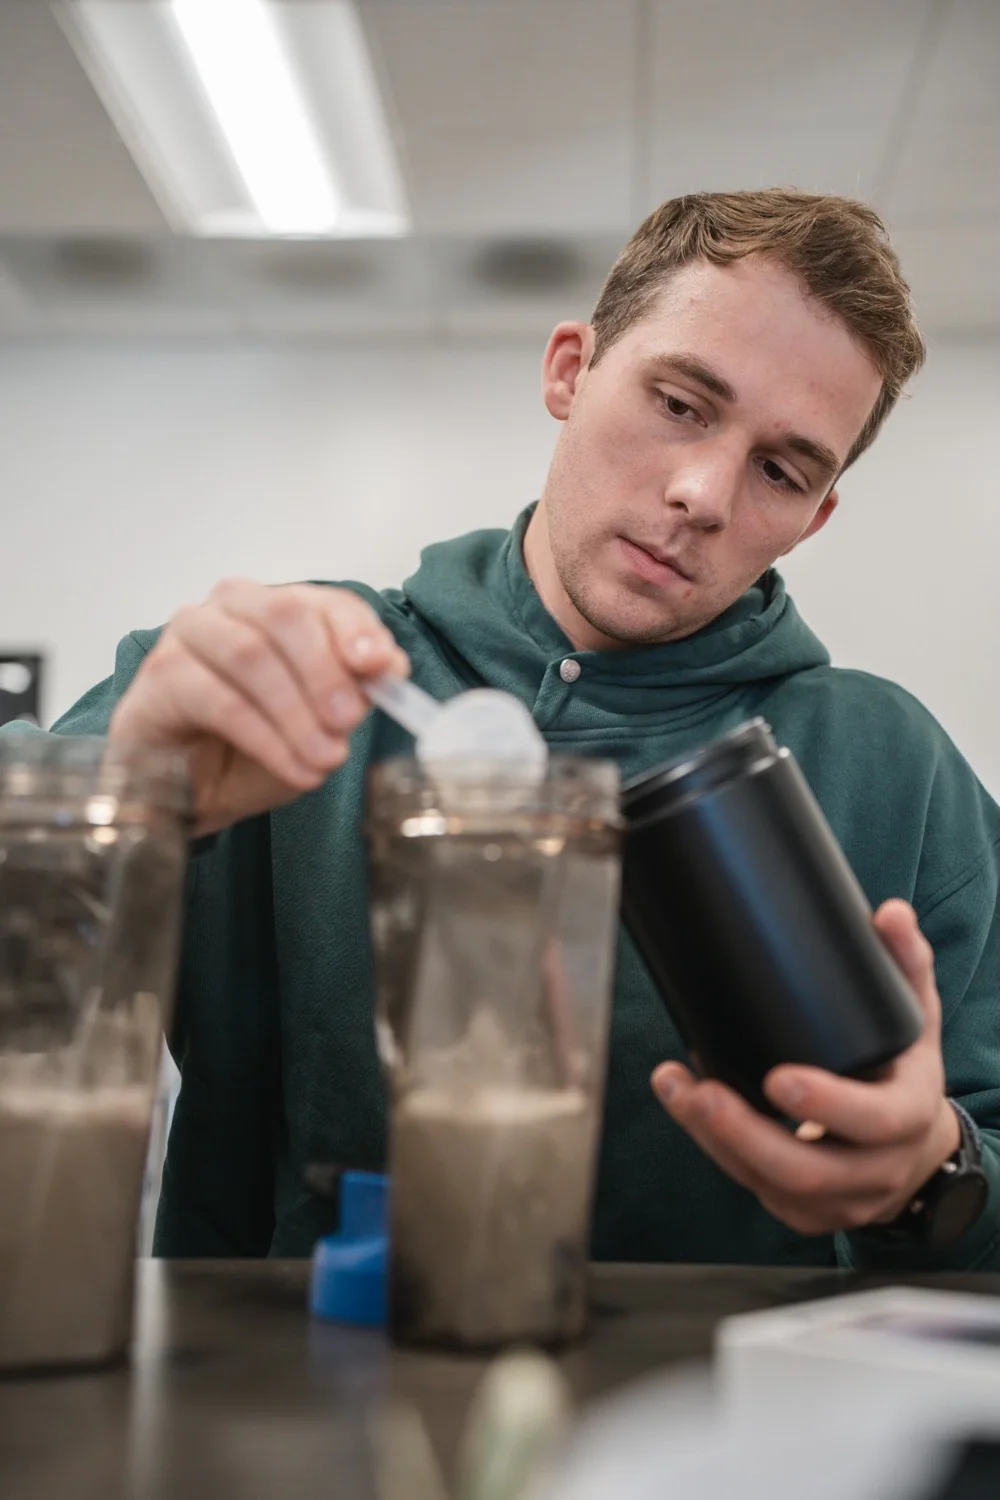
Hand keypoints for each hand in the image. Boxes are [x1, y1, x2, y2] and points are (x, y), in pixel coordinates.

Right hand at [109, 579, 408, 835]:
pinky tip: (293, 767)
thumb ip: (354, 692)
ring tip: (324, 758)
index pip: (325, 601)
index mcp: (278, 609)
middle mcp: (232, 608)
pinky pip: (220, 700)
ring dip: (296, 712)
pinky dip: (266, 738)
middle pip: (285, 615)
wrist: (188, 794)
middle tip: (350, 720)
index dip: (356, 629)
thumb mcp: (318, 726)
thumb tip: (391, 666)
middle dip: (325, 670)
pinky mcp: (160, 676)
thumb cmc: (251, 750)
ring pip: (251, 654)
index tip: (380, 666)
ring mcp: (190, 635)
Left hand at [651, 900, 961, 1235]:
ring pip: (768, 1183)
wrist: (917, 1152)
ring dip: (713, 1138)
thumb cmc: (906, 1075)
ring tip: (675, 1087)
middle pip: (805, 1169)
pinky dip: (715, 1148)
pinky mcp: (802, 1212)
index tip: (777, 1077)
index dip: (826, 1104)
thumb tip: (888, 913)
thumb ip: (904, 962)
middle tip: (700, 1091)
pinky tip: (688, 1106)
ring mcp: (838, 1198)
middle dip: (743, 1132)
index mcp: (908, 1117)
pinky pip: (752, 1188)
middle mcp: (875, 1169)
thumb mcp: (917, 1018)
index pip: (873, 1121)